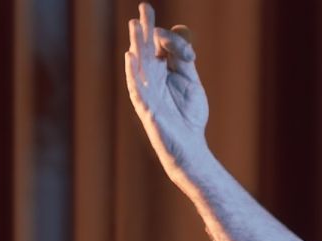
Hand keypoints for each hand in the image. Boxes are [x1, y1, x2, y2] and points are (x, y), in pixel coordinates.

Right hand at [124, 2, 207, 177]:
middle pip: (146, 48)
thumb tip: (178, 32)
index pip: (160, 44)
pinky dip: (133, 71)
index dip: (172, 40)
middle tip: (144, 6)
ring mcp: (147, 91)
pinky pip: (137, 87)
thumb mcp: (190, 80)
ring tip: (134, 24)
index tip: (188, 53)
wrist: (190, 146)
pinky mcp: (146, 106)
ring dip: (137, 43)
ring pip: (140, 63)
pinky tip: (130, 56)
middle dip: (145, 28)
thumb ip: (183, 58)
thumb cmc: (188, 115)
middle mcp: (151, 77)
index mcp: (161, 69)